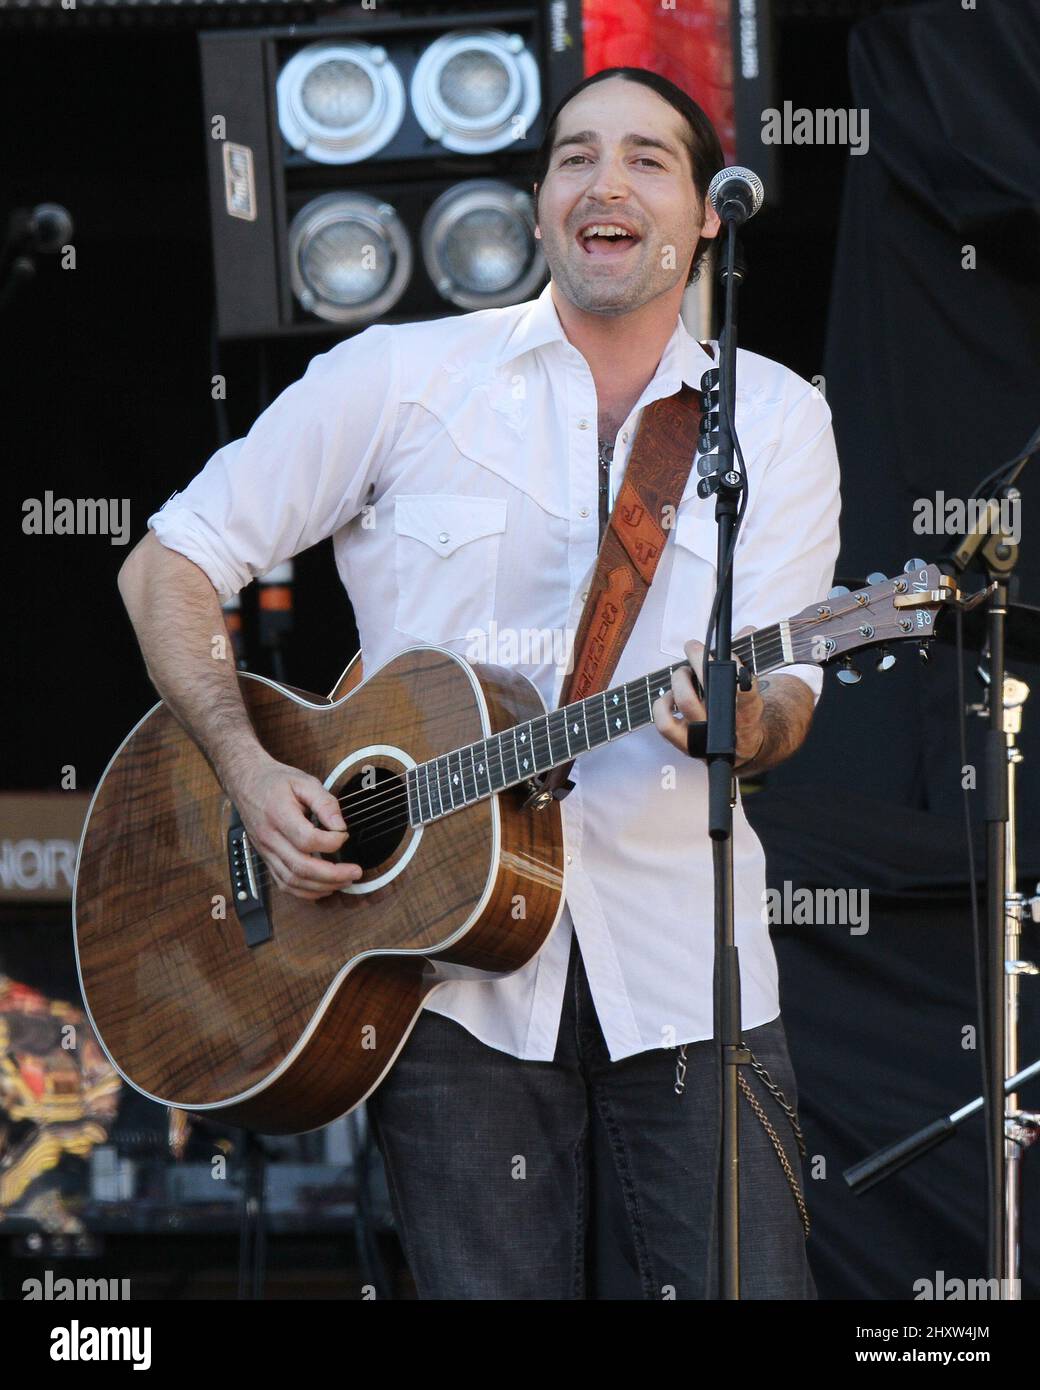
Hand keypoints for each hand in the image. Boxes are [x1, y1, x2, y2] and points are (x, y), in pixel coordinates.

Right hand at [224, 753, 361, 899]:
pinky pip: (284, 883)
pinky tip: (324, 887)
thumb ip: (325, 802)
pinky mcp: (266, 859)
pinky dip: (305, 891)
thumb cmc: (275, 782)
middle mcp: (269, 838)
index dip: (331, 842)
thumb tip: (340, 826)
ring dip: (321, 886)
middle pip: (301, 867)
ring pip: (292, 881)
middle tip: (355, 872)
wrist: (247, 783)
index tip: (344, 835)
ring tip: (345, 881)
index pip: (306, 839)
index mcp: (278, 814)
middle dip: (333, 874)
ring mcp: (266, 852)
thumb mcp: (304, 781)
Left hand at [651, 627, 766, 766]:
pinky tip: (669, 696)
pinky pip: (665, 724)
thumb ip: (748, 657)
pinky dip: (662, 705)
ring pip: (687, 703)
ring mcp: (706, 735)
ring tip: (684, 673)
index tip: (728, 653)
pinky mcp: (686, 744)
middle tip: (694, 647)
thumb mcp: (753, 685)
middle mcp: (728, 724)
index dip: (735, 667)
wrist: (742, 746)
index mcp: (750, 709)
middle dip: (700, 661)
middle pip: (712, 690)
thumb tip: (747, 630)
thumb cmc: (743, 708)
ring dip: (681, 680)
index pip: (745, 688)